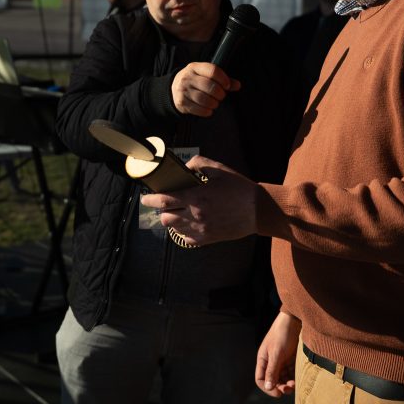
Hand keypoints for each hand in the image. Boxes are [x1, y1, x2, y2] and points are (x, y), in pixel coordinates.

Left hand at [139, 155, 257, 244]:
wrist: (258, 210)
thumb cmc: (239, 188)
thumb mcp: (219, 169)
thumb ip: (198, 164)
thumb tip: (183, 167)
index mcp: (196, 197)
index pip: (164, 200)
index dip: (150, 199)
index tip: (145, 198)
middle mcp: (196, 216)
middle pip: (166, 217)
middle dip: (161, 210)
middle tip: (164, 203)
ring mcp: (201, 230)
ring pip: (174, 229)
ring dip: (171, 220)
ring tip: (177, 212)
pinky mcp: (208, 239)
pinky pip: (186, 239)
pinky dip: (182, 231)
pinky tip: (188, 223)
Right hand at [170, 63, 240, 117]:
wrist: (173, 89)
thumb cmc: (195, 81)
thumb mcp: (205, 75)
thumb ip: (222, 79)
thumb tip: (237, 85)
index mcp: (194, 67)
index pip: (213, 70)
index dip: (224, 79)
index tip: (227, 86)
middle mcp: (187, 77)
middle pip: (210, 86)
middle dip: (220, 94)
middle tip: (221, 96)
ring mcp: (183, 90)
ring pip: (204, 99)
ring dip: (214, 104)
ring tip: (215, 103)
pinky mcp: (181, 102)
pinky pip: (198, 109)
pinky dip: (207, 111)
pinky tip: (208, 110)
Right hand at [255, 312, 300, 397]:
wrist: (294, 321)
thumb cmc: (282, 335)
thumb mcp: (276, 353)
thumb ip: (272, 371)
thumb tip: (267, 387)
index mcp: (263, 359)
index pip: (260, 379)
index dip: (268, 388)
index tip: (278, 393)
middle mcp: (271, 361)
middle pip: (273, 380)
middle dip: (280, 387)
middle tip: (289, 389)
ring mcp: (281, 360)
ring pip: (283, 378)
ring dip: (288, 383)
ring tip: (295, 384)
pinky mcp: (291, 359)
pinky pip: (291, 372)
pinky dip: (294, 377)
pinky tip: (298, 379)